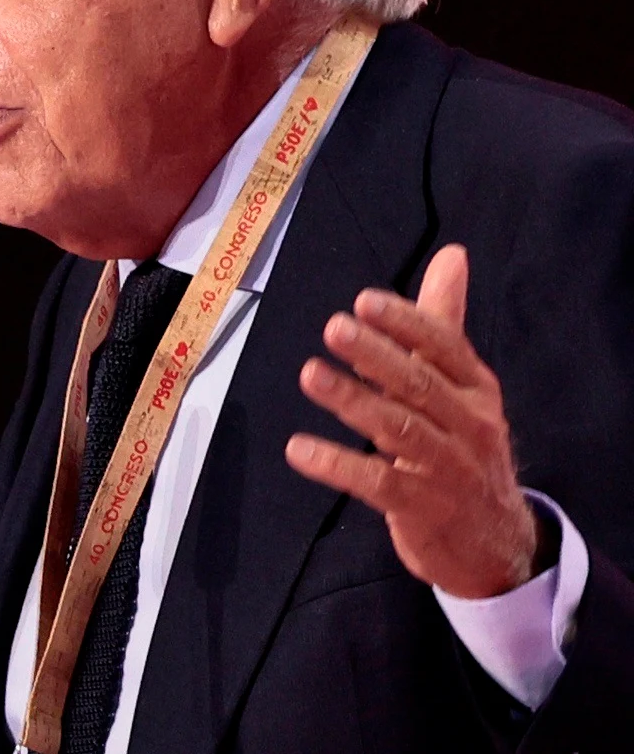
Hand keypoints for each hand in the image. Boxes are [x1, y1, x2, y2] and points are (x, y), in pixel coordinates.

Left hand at [286, 243, 544, 598]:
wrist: (497, 543)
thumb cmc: (464, 448)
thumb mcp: (462, 387)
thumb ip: (442, 323)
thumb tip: (451, 254)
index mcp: (477, 389)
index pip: (446, 348)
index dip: (406, 324)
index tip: (364, 301)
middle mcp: (470, 425)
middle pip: (421, 385)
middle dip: (377, 355)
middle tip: (334, 328)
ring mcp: (448, 469)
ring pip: (399, 429)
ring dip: (353, 401)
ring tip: (311, 375)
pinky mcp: (422, 507)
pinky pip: (377, 482)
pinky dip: (337, 465)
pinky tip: (299, 449)